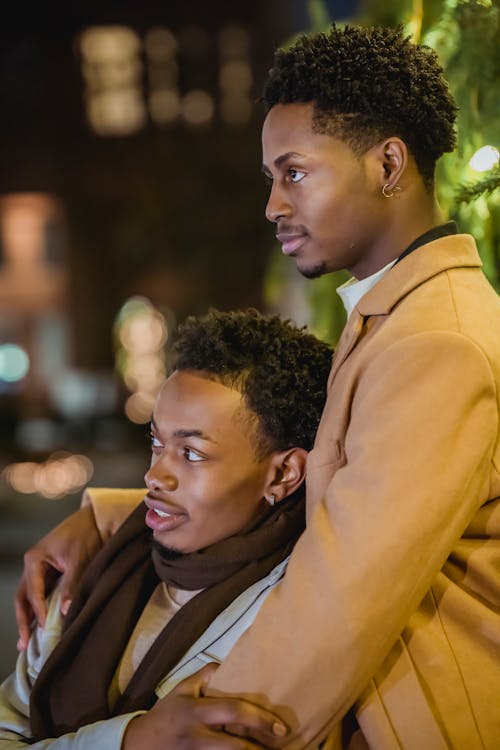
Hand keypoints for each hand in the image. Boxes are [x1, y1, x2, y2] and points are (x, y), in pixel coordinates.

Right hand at [15, 505, 101, 649]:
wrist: (93, 518)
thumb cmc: (85, 534)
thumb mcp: (79, 559)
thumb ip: (72, 584)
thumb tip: (64, 610)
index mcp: (34, 559)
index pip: (32, 591)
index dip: (37, 610)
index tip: (42, 627)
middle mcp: (32, 565)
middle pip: (23, 597)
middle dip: (23, 620)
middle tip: (24, 643)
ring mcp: (38, 569)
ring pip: (28, 598)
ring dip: (28, 617)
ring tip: (27, 642)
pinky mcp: (48, 573)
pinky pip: (40, 594)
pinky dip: (39, 609)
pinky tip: (40, 625)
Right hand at [122, 664, 288, 749]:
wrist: (138, 745)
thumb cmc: (165, 714)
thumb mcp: (180, 690)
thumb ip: (201, 676)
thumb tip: (221, 661)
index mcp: (197, 711)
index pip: (233, 712)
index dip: (259, 719)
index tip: (280, 727)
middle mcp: (197, 735)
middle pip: (234, 745)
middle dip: (260, 749)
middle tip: (281, 746)